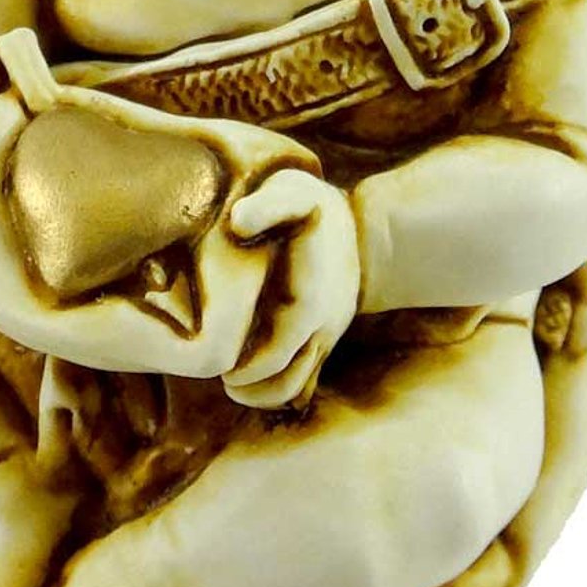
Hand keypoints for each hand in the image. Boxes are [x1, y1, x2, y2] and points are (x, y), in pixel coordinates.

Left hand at [222, 168, 359, 407]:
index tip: (221, 370)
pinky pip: (307, 379)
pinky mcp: (324, 340)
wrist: (365, 230)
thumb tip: (237, 223)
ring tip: (236, 383)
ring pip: (297, 386)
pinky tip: (258, 381)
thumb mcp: (293, 192)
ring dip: (265, 394)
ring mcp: (325, 337)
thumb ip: (266, 204)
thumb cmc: (316, 208)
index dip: (248, 370)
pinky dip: (281, 388)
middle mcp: (321, 327)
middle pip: (286, 381)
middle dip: (252, 390)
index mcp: (309, 302)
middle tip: (222, 380)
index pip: (278, 354)